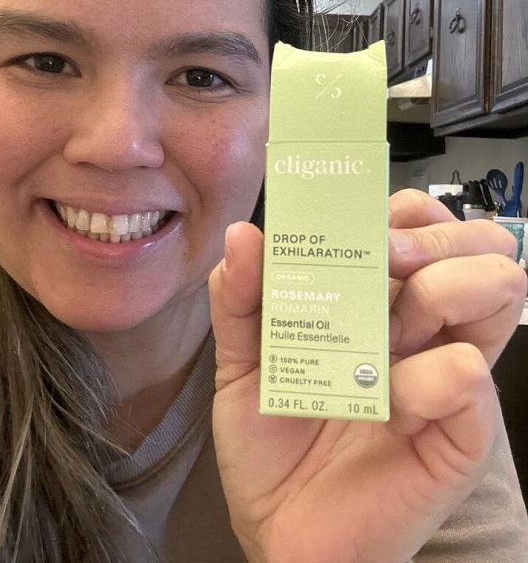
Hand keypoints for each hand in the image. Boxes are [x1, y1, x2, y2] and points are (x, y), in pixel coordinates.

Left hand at [208, 189, 525, 562]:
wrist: (278, 528)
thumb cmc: (271, 440)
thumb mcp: (242, 362)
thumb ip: (240, 298)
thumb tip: (244, 236)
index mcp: (376, 300)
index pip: (418, 222)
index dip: (400, 210)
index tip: (358, 225)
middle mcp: (421, 326)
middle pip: (473, 243)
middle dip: (430, 237)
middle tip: (384, 262)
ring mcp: (447, 372)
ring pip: (499, 287)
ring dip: (446, 286)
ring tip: (394, 326)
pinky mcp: (461, 430)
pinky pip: (472, 374)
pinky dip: (432, 375)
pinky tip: (393, 403)